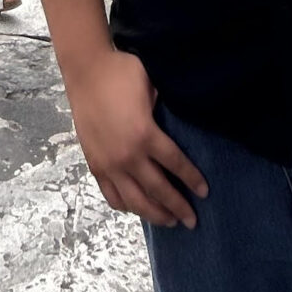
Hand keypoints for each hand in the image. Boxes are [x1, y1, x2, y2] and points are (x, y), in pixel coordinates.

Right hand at [66, 48, 208, 226]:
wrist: (86, 70)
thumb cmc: (122, 73)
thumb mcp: (152, 86)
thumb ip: (165, 111)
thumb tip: (181, 125)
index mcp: (145, 134)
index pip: (176, 164)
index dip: (192, 179)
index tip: (205, 192)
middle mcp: (128, 155)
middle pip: (158, 190)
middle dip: (178, 207)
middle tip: (192, 221)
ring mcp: (109, 163)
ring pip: (135, 201)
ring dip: (154, 214)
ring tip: (169, 221)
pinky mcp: (95, 165)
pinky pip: (112, 195)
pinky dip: (126, 206)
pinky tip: (137, 208)